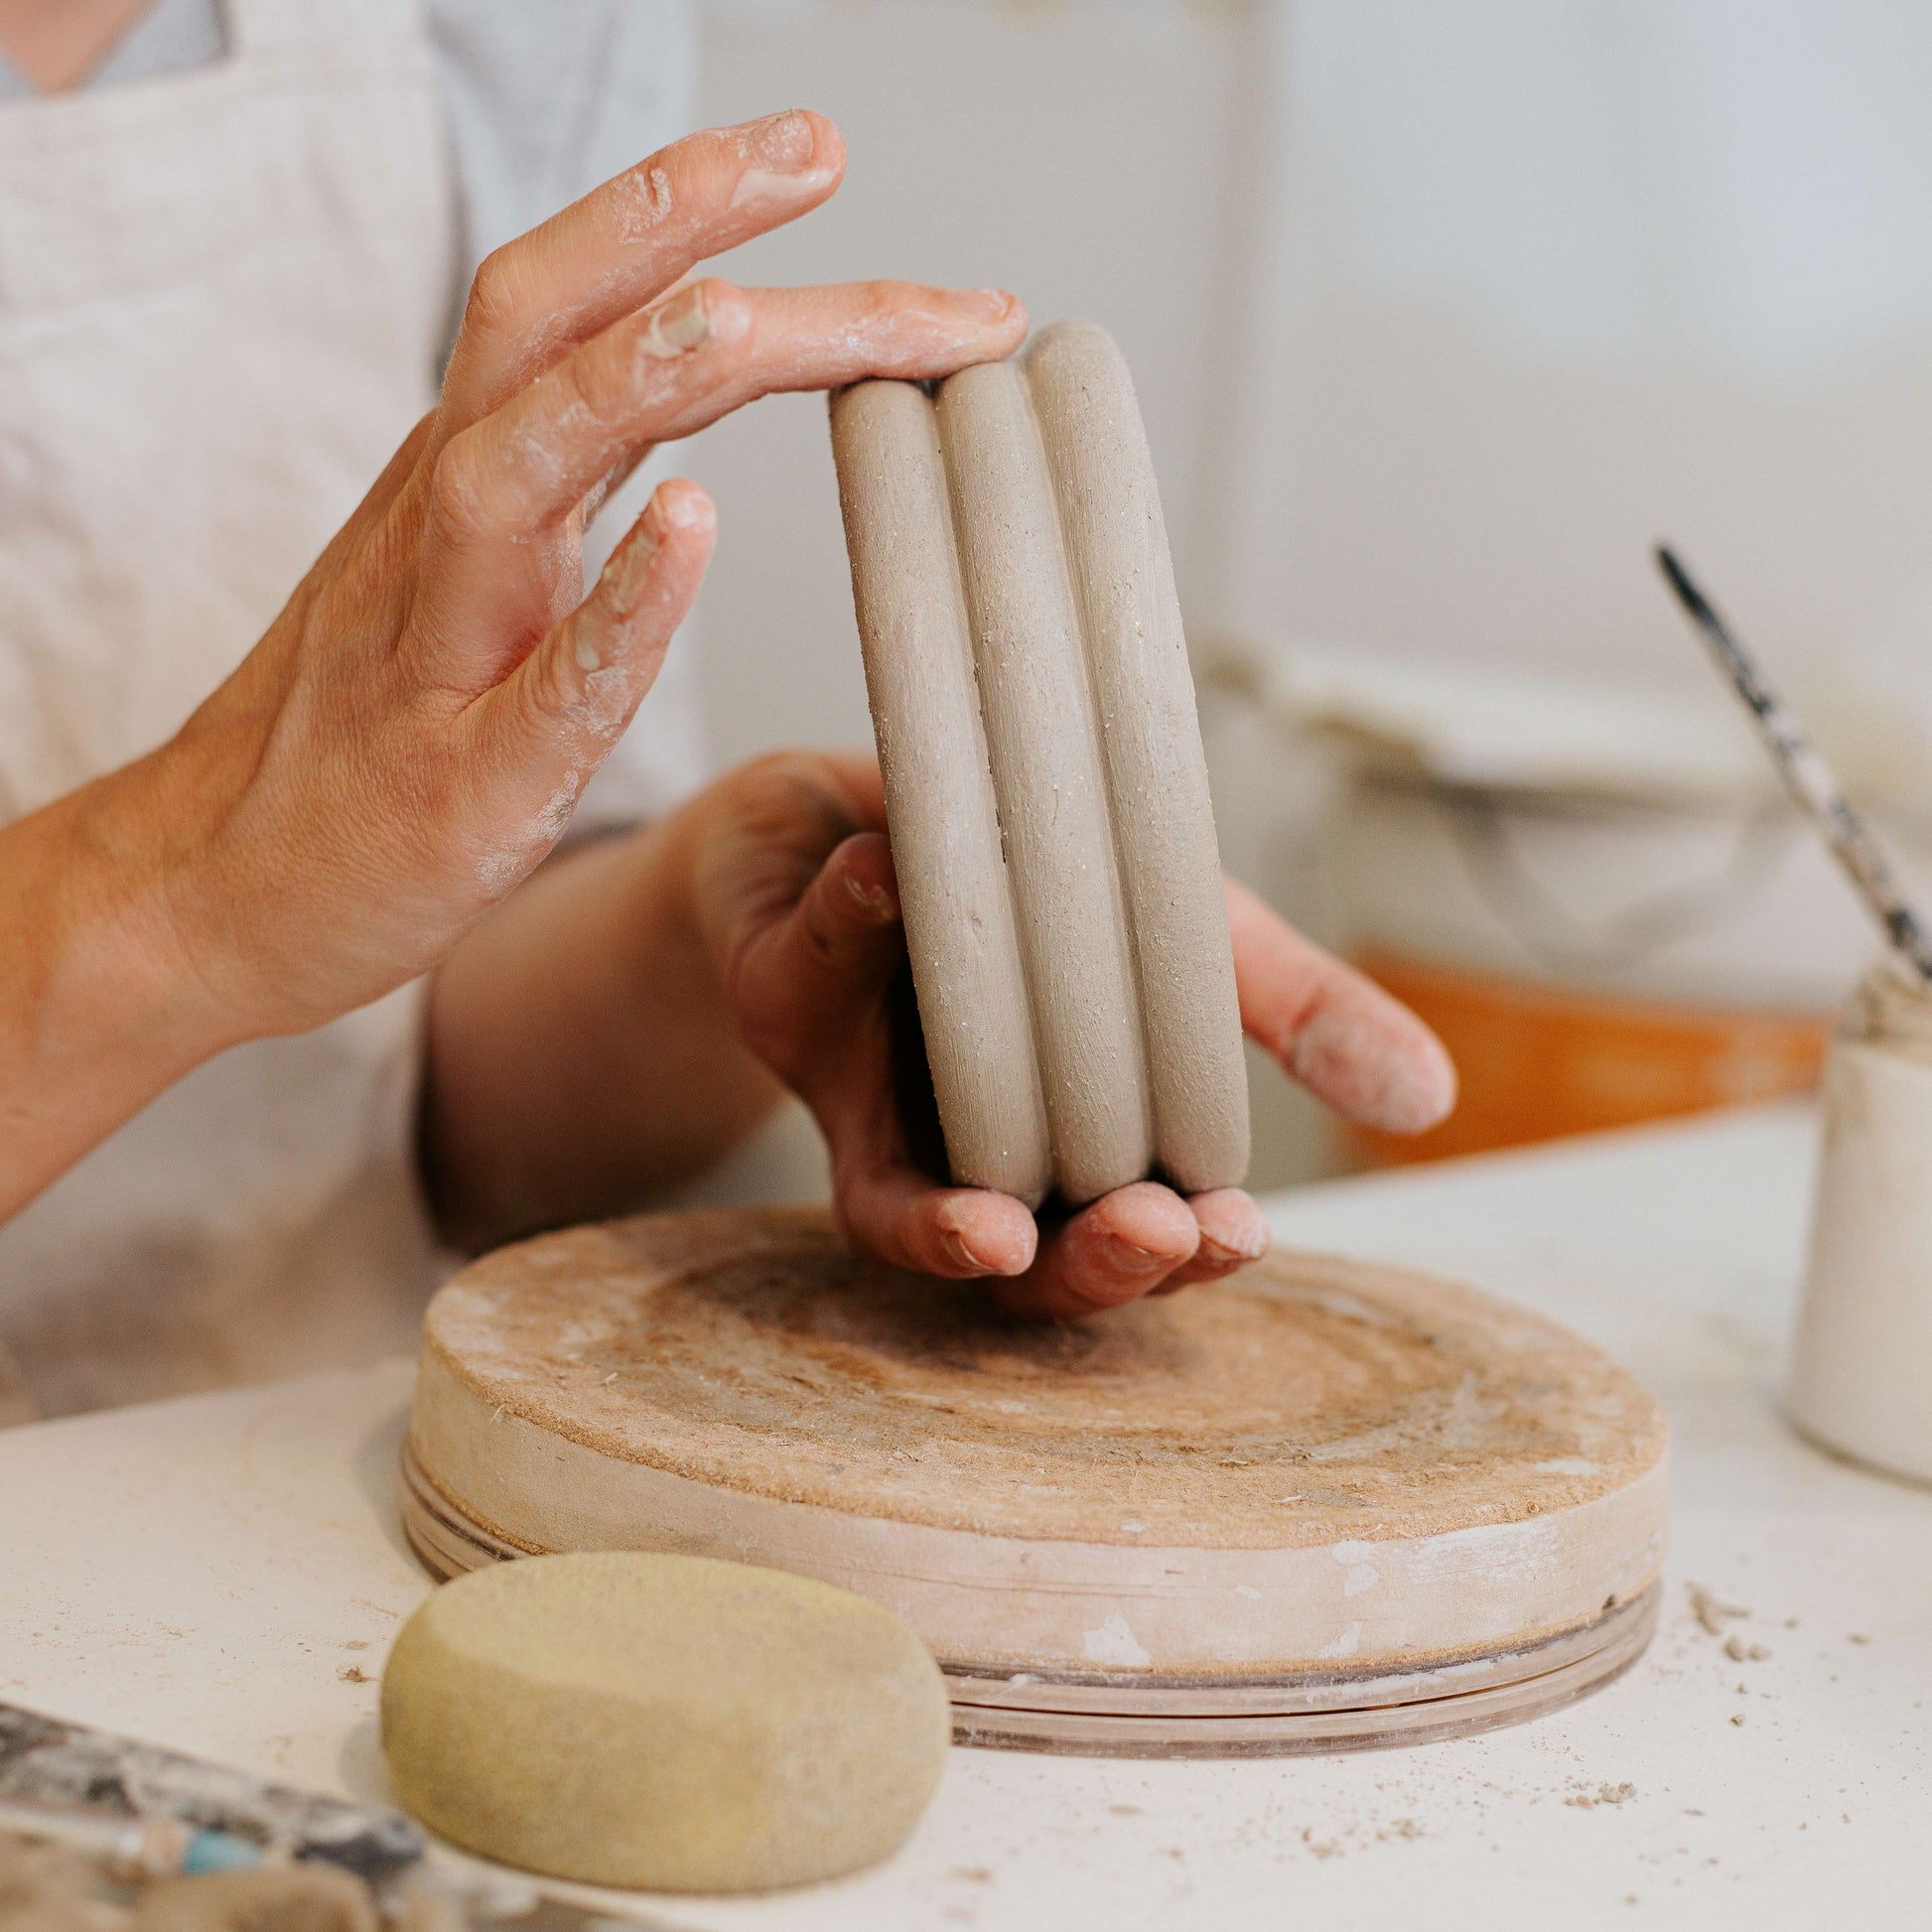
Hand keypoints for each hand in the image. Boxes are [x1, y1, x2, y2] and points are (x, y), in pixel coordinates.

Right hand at [100, 111, 1025, 1051]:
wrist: (207, 891)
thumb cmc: (360, 751)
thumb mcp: (467, 594)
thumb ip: (556, 506)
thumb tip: (682, 439)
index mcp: (469, 488)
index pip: (576, 312)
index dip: (685, 219)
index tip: (812, 154)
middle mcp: (448, 536)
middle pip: (550, 336)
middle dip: (678, 227)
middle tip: (817, 147)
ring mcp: (441, 649)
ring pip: (519, 469)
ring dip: (637, 379)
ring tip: (753, 315)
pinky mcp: (458, 781)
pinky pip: (545, 681)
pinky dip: (619, 601)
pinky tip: (692, 530)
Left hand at [691, 753, 1456, 1317]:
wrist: (892, 788)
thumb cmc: (1047, 886)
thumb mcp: (1187, 937)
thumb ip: (1288, 1010)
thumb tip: (1430, 1097)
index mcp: (1072, 1136)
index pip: (1127, 1236)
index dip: (1180, 1256)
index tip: (1235, 1234)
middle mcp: (967, 1145)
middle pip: (1020, 1270)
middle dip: (1089, 1272)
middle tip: (1155, 1235)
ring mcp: (866, 1092)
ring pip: (896, 1210)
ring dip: (948, 1229)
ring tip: (999, 1234)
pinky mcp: (781, 999)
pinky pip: (799, 987)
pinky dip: (844, 936)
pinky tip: (885, 881)